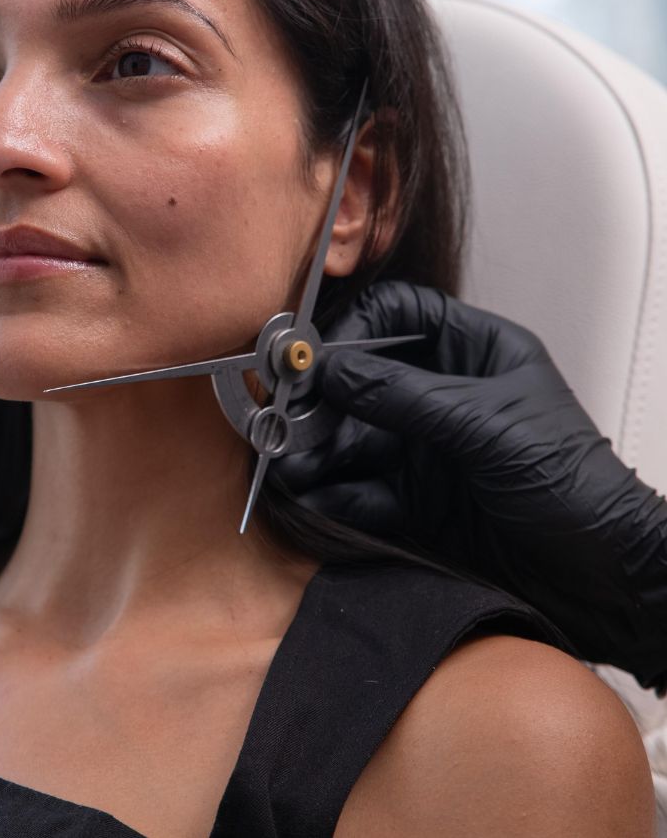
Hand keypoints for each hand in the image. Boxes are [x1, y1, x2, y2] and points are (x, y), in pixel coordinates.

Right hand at [270, 280, 666, 692]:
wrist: (606, 578)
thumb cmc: (577, 487)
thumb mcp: (485, 426)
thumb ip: (404, 396)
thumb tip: (333, 369)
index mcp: (476, 353)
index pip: (401, 315)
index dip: (355, 329)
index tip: (316, 355)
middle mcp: (447, 396)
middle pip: (366, 381)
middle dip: (324, 401)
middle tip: (287, 417)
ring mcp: (431, 450)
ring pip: (358, 438)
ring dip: (321, 451)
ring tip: (291, 464)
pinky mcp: (421, 503)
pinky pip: (364, 489)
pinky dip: (334, 493)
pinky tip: (312, 496)